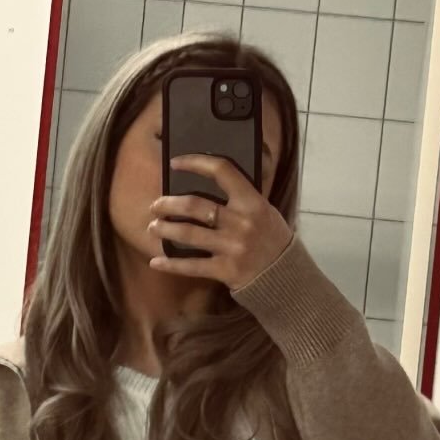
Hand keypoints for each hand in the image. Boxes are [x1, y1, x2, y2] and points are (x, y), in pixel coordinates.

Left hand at [147, 155, 292, 290]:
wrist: (286, 277)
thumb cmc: (273, 240)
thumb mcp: (265, 211)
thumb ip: (242, 198)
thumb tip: (212, 180)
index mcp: (252, 202)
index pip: (222, 171)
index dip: (195, 163)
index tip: (175, 163)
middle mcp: (241, 222)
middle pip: (195, 205)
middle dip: (168, 204)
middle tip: (155, 206)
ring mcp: (232, 247)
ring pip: (188, 234)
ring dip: (165, 229)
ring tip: (152, 227)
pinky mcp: (226, 270)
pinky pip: (192, 266)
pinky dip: (171, 264)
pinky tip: (156, 262)